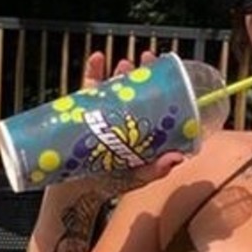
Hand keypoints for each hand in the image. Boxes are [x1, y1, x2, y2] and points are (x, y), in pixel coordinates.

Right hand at [71, 47, 184, 194]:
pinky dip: (91, 70)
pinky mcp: (79, 114)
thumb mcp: (137, 177)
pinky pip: (86, 89)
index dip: (158, 84)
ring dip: (119, 72)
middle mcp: (119, 119)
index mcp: (136, 130)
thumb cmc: (109, 184)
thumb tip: (177, 158)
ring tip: (124, 65)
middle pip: (132, 90)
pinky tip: (97, 59)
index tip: (164, 72)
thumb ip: (155, 169)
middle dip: (139, 72)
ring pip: (111, 87)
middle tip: (144, 61)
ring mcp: (99, 115)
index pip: (151, 102)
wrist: (75, 193)